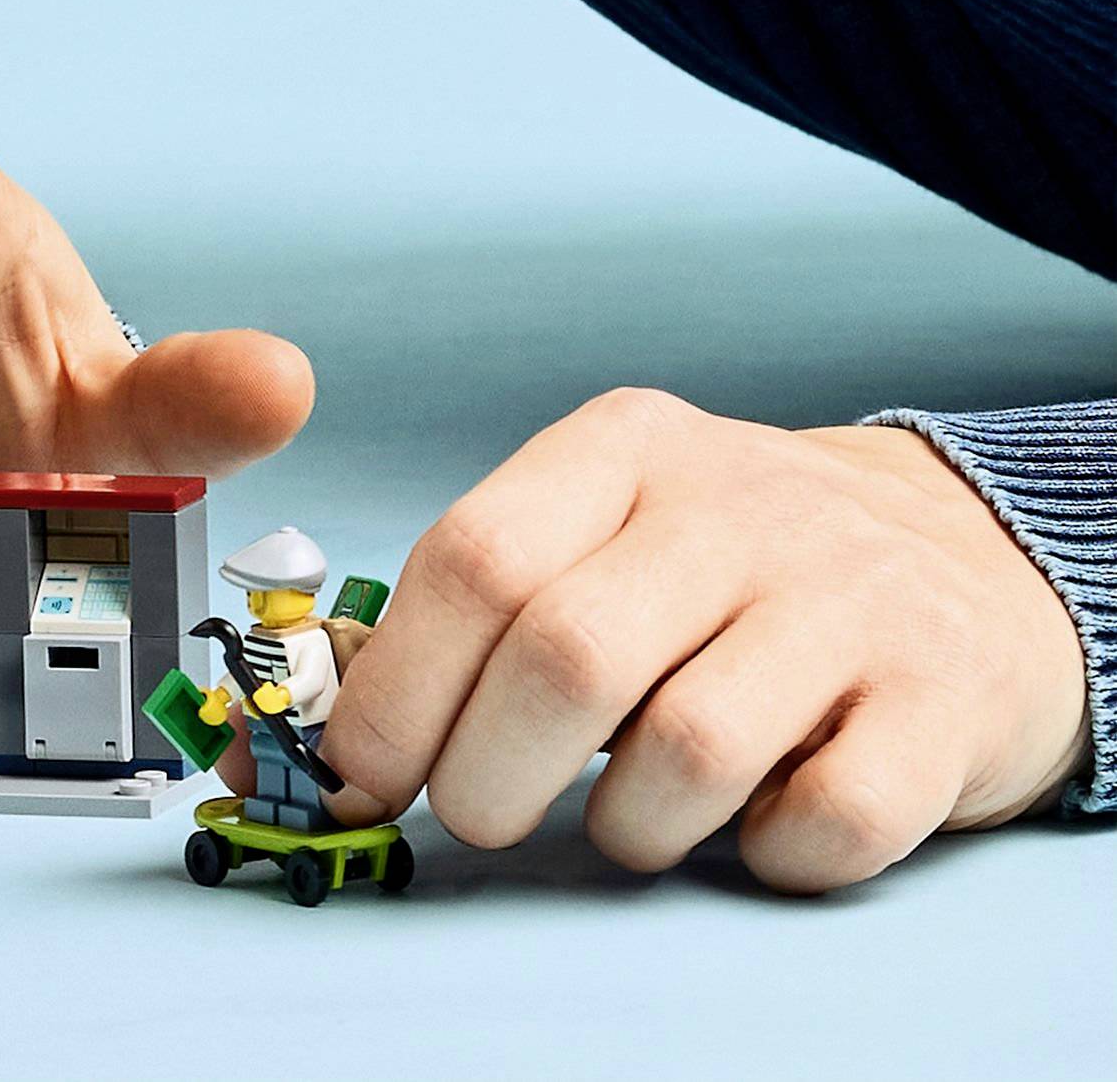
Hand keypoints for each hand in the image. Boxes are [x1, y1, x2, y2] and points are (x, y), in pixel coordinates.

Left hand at [320, 390, 1091, 890]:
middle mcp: (735, 504)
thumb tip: (337, 727)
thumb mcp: (608, 522)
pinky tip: (752, 825)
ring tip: (629, 816)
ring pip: (687, 748)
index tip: (358, 771)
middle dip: (487, 773)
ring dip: (628, 824)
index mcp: (624, 447)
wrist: (965, 557)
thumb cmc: (729, 564)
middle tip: (480, 814)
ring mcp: (848, 597)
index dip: (396, 685)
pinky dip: (765, 855)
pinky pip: (826, 820)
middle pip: (564, 655)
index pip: (474, 557)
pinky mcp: (942, 701)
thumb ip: (488, 598)